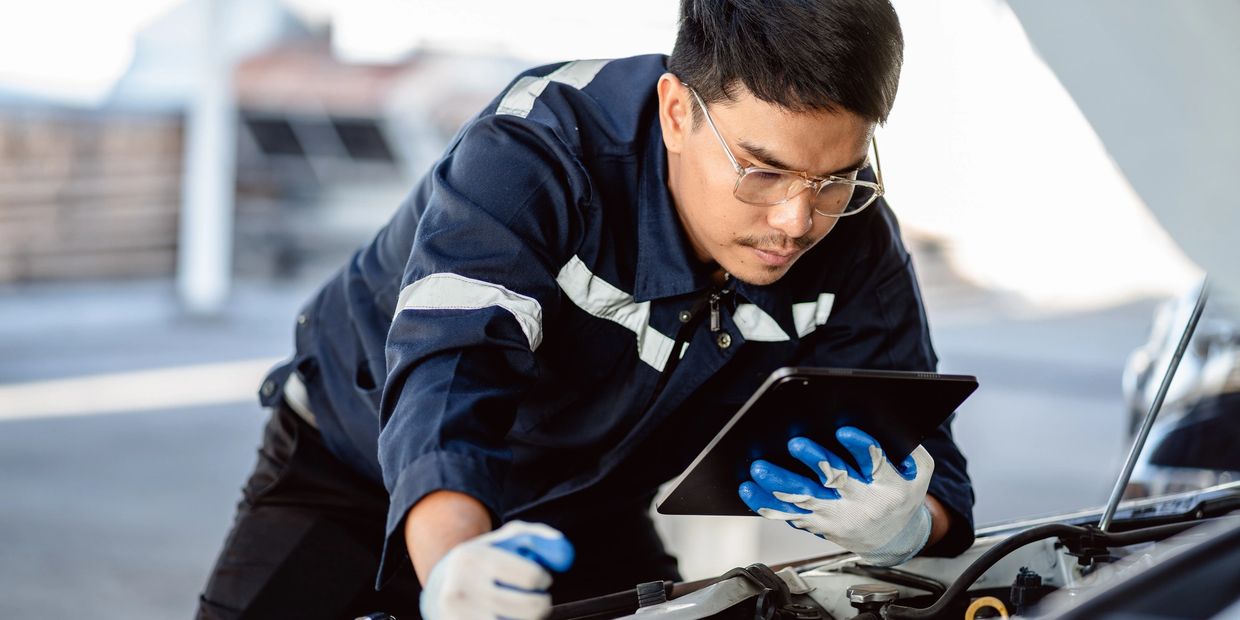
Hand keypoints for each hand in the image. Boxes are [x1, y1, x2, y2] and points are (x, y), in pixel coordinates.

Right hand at [420, 521, 574, 619]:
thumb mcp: (507, 540)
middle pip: (531, 608)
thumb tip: (565, 555)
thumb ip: (539, 538)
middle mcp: (461, 590)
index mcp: (473, 559)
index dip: (544, 579)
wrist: (437, 589)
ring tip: (521, 609)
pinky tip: (507, 618)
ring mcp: (458, 619)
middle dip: (543, 604)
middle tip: (538, 599)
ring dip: (531, 619)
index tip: (540, 579)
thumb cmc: (484, 561)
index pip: (531, 577)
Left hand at [738, 427, 934, 566]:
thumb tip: (877, 417)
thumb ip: (904, 447)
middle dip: (816, 461)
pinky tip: (750, 489)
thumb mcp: (917, 470)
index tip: (844, 431)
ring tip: (760, 469)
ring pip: (806, 500)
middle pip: (837, 481)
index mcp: (892, 486)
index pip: (877, 464)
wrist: (894, 538)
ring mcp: (838, 518)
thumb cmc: (901, 493)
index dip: (861, 448)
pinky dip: (767, 503)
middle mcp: (864, 504)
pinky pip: (789, 515)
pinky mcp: (818, 527)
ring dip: (780, 484)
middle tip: (796, 443)